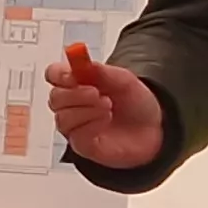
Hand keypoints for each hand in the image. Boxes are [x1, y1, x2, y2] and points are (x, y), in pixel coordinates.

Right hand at [41, 44, 162, 169]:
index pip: (54, 75)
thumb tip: (84, 63)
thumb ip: (103, 71)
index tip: (74, 76)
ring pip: (63, 118)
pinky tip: (105, 120)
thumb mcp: (125, 80)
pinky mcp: (82, 144)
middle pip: (55, 98)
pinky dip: (91, 125)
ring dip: (86, 110)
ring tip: (107, 107)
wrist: (154, 128)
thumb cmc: (135, 104)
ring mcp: (76, 125)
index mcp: (78, 83)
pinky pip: (75, 135)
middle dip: (76, 94)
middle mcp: (73, 104)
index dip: (59, 75)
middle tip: (98, 93)